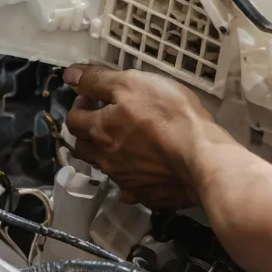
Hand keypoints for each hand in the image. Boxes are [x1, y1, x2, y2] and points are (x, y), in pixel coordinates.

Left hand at [62, 64, 233, 209]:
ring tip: (126, 143)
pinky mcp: (145, 195)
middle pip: (83, 148)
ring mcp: (125, 180)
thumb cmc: (169, 116)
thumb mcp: (133, 84)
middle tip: (106, 121)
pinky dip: (131, 179)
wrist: (202, 159)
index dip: (79, 106)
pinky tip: (142, 172)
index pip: (73, 120)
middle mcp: (106, 159)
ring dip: (107, 155)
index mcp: (100, 130)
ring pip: (105, 168)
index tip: (93, 98)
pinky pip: (129, 188)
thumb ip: (98, 80)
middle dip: (88, 134)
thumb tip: (69, 75)